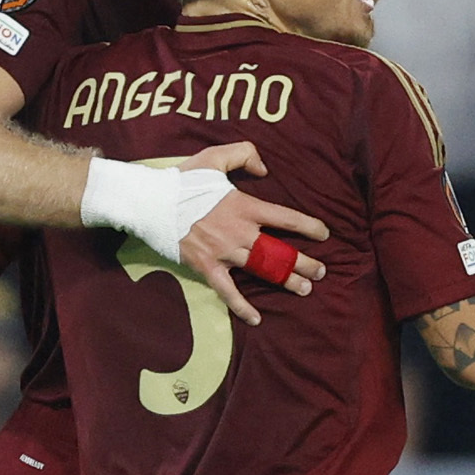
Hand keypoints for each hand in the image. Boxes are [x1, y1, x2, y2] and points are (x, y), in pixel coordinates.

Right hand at [175, 142, 329, 324]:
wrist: (150, 203)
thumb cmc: (182, 180)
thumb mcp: (215, 157)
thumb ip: (244, 155)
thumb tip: (265, 169)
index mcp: (245, 206)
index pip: (286, 218)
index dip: (309, 227)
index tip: (324, 234)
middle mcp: (240, 232)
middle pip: (280, 251)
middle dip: (304, 263)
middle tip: (321, 272)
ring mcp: (224, 252)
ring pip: (262, 270)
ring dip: (286, 281)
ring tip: (306, 290)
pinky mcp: (207, 267)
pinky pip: (228, 291)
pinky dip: (242, 306)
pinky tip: (257, 319)